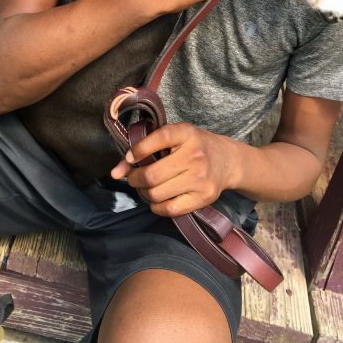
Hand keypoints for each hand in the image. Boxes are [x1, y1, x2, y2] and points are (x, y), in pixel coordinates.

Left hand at [110, 123, 234, 216]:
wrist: (227, 161)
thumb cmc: (193, 147)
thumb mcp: (174, 138)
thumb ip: (144, 148)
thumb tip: (115, 172)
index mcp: (187, 133)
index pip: (160, 137)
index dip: (139, 149)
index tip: (130, 157)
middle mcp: (195, 155)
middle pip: (152, 174)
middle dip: (134, 178)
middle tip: (134, 177)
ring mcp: (200, 178)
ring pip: (157, 194)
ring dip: (144, 193)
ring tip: (146, 187)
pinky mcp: (203, 197)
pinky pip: (169, 209)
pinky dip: (156, 206)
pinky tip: (158, 198)